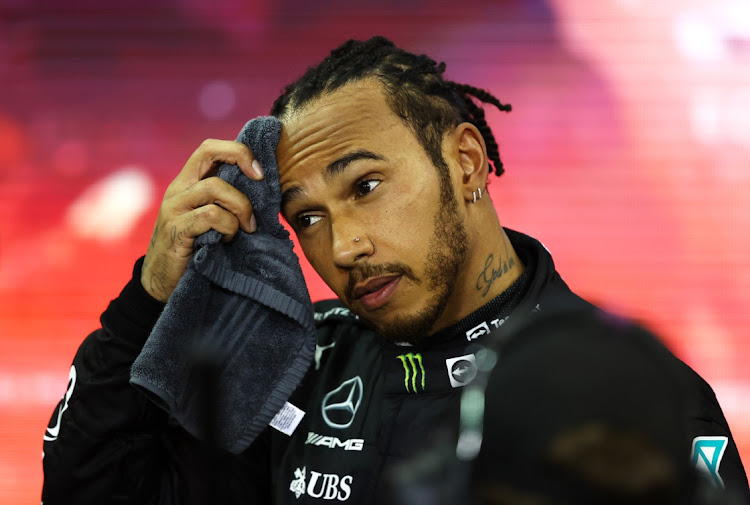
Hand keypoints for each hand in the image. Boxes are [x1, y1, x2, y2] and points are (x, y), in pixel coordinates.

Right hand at [141, 139, 262, 301]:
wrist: (161, 284)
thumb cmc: (196, 251)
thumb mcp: (210, 220)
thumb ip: (226, 203)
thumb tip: (266, 192)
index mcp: (188, 184)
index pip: (209, 149)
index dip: (237, 151)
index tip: (259, 171)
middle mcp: (178, 190)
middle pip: (208, 152)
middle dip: (240, 159)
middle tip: (260, 182)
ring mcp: (174, 208)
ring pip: (215, 188)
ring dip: (240, 206)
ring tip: (246, 228)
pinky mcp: (176, 230)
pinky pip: (211, 216)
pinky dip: (228, 227)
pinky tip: (228, 240)